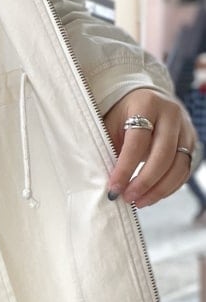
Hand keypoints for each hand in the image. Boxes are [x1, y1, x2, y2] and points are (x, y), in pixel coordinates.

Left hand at [102, 88, 196, 206]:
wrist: (145, 99)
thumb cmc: (123, 114)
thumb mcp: (111, 123)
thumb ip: (109, 148)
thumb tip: (110, 183)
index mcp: (146, 104)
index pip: (137, 142)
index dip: (125, 168)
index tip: (114, 189)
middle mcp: (171, 114)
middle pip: (163, 155)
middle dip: (144, 182)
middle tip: (128, 198)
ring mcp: (185, 129)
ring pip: (178, 166)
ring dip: (158, 189)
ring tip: (138, 201)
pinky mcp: (192, 143)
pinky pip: (184, 171)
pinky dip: (169, 187)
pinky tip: (151, 195)